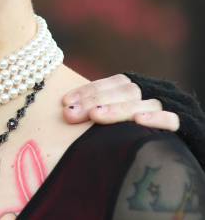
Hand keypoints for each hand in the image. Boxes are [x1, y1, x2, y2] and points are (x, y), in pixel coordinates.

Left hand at [62, 74, 179, 130]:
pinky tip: (139, 121)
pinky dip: (157, 118)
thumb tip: (66, 111)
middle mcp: (148, 95)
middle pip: (124, 92)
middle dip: (94, 101)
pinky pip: (172, 119)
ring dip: (117, 109)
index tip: (65, 102)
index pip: (110, 84)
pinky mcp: (179, 126)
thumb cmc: (124, 136)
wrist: (166, 159)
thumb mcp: (109, 118)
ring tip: (96, 115)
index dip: (87, 91)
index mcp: (131, 90)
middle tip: (71, 114)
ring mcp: (163, 109)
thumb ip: (94, 111)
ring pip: (143, 103)